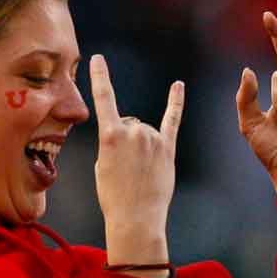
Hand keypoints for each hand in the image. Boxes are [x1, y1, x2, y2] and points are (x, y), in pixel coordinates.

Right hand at [91, 54, 182, 263]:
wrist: (136, 218)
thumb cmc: (114, 196)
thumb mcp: (102, 167)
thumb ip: (113, 144)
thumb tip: (127, 137)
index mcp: (110, 135)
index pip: (104, 99)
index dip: (100, 77)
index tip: (99, 59)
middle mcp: (133, 131)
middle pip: (128, 124)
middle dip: (125, 142)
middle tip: (125, 170)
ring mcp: (152, 138)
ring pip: (144, 130)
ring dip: (141, 146)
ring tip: (140, 172)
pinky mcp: (167, 148)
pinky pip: (172, 120)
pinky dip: (175, 102)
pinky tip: (178, 86)